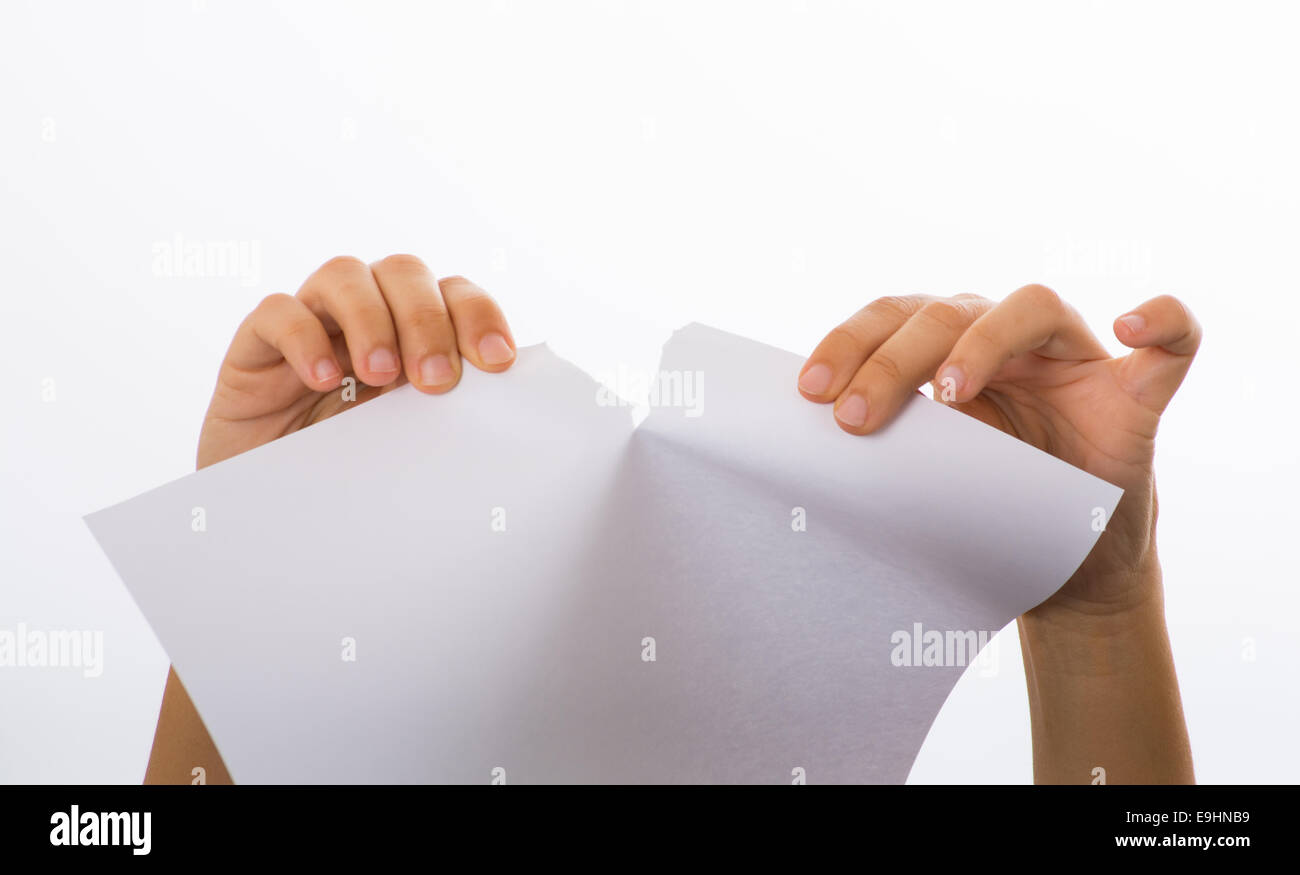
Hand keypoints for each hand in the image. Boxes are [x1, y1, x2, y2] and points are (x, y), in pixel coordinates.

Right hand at [150, 254, 517, 784]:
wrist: (273, 515)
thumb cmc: (357, 477)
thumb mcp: (414, 448)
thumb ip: (450, 420)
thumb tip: (517, 426)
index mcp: (415, 332)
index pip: (456, 294)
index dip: (480, 316)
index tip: (497, 364)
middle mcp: (366, 316)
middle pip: (405, 273)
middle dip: (428, 320)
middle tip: (434, 382)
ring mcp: (312, 324)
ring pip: (344, 275)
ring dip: (371, 319)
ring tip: (379, 377)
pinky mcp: (257, 346)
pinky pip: (279, 311)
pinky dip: (305, 337)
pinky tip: (324, 379)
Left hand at [797, 284, 1200, 620]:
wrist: (1064, 568)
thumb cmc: (986, 510)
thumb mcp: (925, 478)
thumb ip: (887, 445)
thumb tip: (801, 445)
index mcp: (949, 350)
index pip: (894, 316)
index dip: (849, 343)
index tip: (810, 392)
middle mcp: (1008, 341)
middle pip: (947, 310)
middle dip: (893, 359)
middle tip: (856, 417)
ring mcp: (1073, 361)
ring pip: (1033, 306)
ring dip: (984, 340)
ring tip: (951, 393)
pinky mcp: (1136, 394)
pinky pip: (1172, 341)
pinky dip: (1161, 321)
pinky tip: (1130, 327)